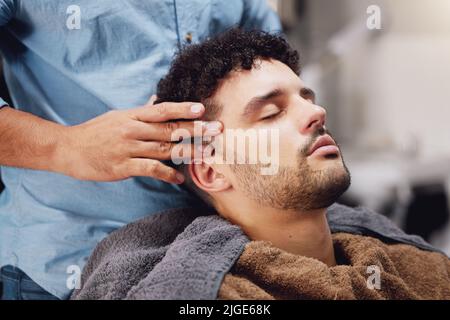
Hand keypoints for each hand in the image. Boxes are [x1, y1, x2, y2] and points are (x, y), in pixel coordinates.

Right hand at [57, 96, 221, 182]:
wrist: (68, 149)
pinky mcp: (122, 167)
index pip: (162, 110)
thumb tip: (157, 100)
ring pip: (164, 149)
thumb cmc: (95, 132)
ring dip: (188, 152)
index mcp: (132, 116)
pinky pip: (150, 170)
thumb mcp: (117, 116)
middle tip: (217, 130)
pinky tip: (180, 178)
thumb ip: (140, 112)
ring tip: (208, 153)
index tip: (203, 109)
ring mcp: (127, 148)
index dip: (183, 108)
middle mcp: (132, 130)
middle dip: (196, 129)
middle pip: (169, 129)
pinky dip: (167, 174)